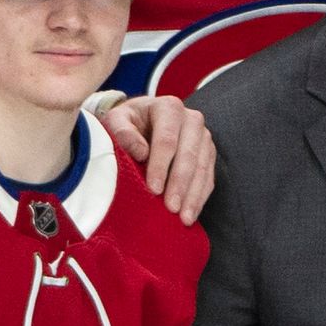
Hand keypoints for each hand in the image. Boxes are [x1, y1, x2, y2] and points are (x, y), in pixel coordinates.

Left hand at [98, 93, 217, 222]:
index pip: (167, 140)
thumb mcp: (116, 120)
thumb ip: (123, 132)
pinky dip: (200, 197)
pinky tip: (192, 213)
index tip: (153, 189)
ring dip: (194, 195)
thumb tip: (141, 153)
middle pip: (189, 155)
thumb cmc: (127, 122)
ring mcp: (204, 137)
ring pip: (202, 168)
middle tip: (171, 208)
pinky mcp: (208, 153)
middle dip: (180, 184)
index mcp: (169, 107)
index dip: (161, 166)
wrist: (143, 120)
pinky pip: (209, 177)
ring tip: (184, 218)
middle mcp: (192, 119)